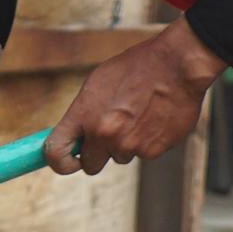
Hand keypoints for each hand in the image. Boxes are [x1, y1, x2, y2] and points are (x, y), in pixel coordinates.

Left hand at [45, 20, 229, 176]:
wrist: (176, 66)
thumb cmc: (136, 68)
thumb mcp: (98, 83)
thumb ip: (84, 113)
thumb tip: (75, 134)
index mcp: (84, 115)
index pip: (56, 152)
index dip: (60, 162)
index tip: (69, 160)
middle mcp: (103, 134)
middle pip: (91, 165)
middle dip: (97, 155)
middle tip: (108, 137)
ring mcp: (128, 145)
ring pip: (120, 156)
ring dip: (126, 143)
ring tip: (139, 114)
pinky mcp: (152, 151)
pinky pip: (143, 153)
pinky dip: (148, 141)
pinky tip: (155, 117)